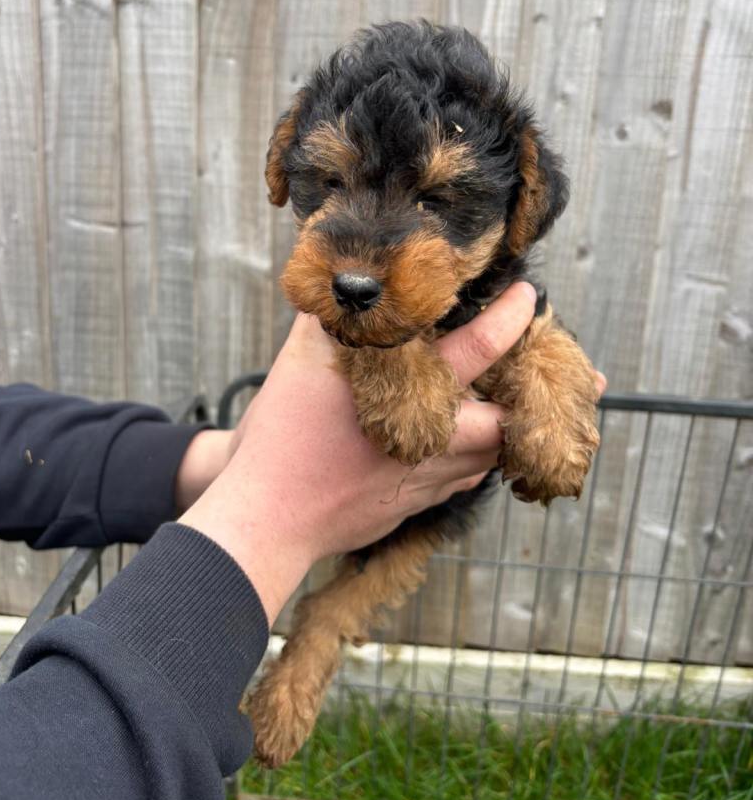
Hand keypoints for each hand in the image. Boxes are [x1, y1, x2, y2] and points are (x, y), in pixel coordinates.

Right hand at [180, 282, 544, 622]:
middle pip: (507, 422)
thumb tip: (346, 282)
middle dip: (528, 399)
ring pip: (488, 460)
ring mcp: (424, 482)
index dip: (510, 319)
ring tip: (502, 404)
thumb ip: (329, 319)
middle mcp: (431, 442)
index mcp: (409, 396)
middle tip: (532, 373)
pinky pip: (459, 484)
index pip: (479, 348)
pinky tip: (457, 447)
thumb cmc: (282, 439)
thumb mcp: (300, 364)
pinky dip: (470, 463)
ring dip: (500, 433)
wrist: (267, 518)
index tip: (527, 297)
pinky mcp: (412, 508)